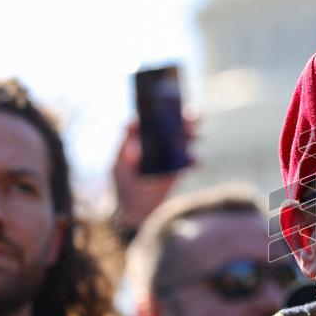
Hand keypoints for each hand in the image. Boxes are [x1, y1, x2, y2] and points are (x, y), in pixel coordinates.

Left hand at [111, 116, 196, 230]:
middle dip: (186, 123)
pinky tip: (195, 161)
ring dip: (193, 137)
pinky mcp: (179, 172)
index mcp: (145, 141)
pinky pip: (191, 163)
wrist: (131, 210)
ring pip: (186, 143)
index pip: (159, 122)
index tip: (176, 105)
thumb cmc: (121, 184)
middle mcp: (159, 147)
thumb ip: (125, 143)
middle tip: (193, 116)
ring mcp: (170, 159)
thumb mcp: (119, 161)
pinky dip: (196, 160)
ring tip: (196, 135)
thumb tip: (130, 121)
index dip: (168, 112)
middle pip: (176, 130)